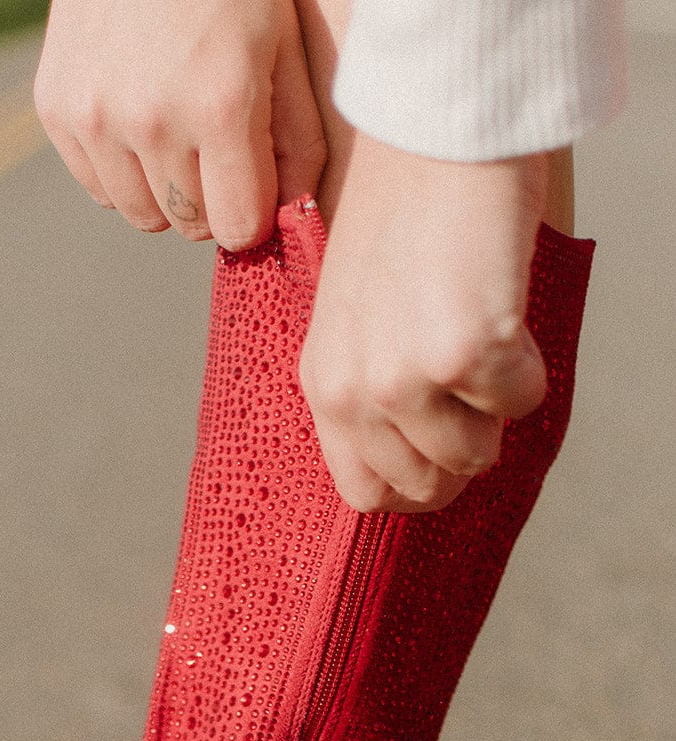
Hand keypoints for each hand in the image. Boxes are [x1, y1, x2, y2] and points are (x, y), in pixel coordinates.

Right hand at [34, 0, 325, 251]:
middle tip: (213, 143)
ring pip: (140, 214)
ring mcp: (96, 116)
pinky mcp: (57, 108)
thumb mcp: (283, 45)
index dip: (252, 210)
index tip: (252, 181)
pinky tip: (134, 115)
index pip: (237, 228)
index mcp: (220, 104)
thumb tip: (292, 218)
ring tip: (174, 130)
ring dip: (163, 190)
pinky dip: (119, 168)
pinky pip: (98, 187)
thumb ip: (298, 139)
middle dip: (210, 197)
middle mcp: (152, 119)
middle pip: (189, 223)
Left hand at [302, 134, 549, 513]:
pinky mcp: (464, 355)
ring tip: (484, 338)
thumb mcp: (352, 312)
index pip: (363, 491)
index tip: (443, 453)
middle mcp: (354, 392)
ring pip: (477, 452)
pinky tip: (505, 310)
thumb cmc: (400, 211)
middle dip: (463, 447)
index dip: (414, 484)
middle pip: (426, 485)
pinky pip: (521, 401)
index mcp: (322, 384)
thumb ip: (367, 383)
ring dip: (496, 406)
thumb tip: (414, 449)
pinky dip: (531, 364)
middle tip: (474, 391)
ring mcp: (405, 379)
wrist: (434, 135)